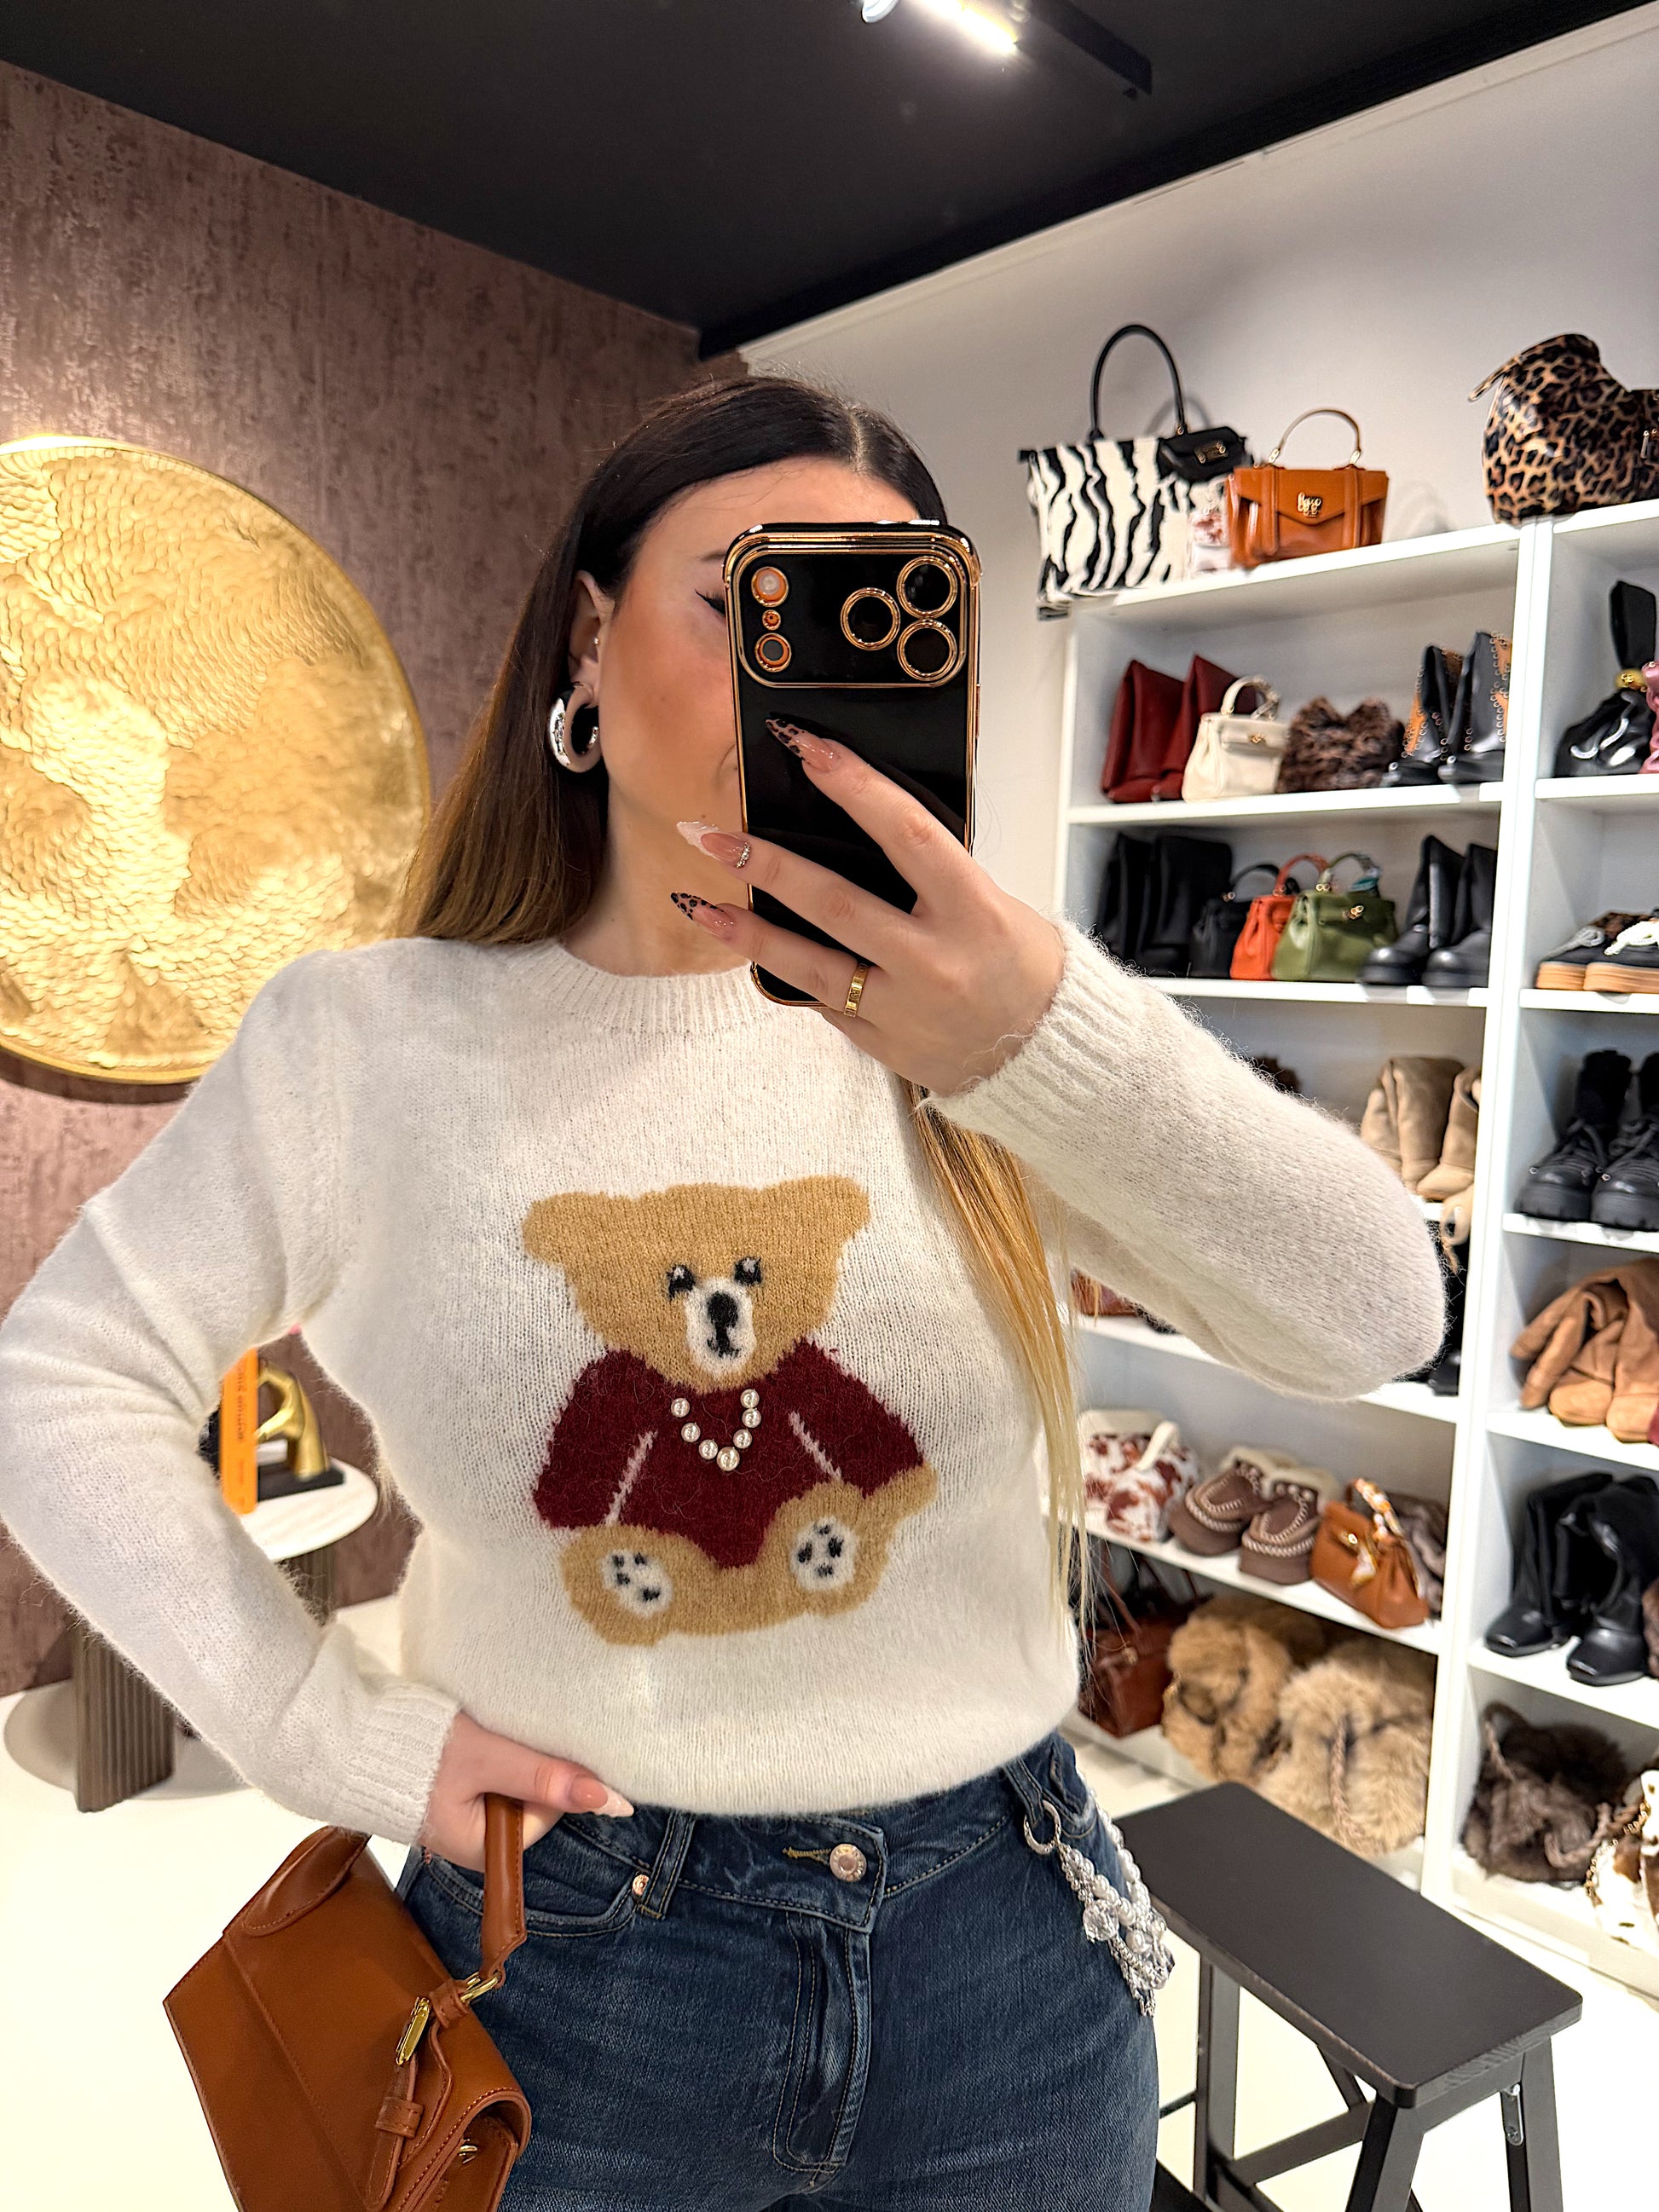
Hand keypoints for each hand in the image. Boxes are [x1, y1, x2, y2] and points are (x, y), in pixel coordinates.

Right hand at [417, 1709, 633, 1870]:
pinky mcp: (442, 1792)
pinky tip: (471, 1733)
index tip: (529, 1743)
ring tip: (485, 1731)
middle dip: (524, 1764)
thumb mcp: (488, 1760)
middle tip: (504, 1733)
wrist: (347, 1733)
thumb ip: (546, 1777)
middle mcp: (469, 1841)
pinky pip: (483, 1776)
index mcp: (481, 1849)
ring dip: (505, 1755)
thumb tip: (614, 1803)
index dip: (546, 1775)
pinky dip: (486, 1753)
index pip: (545, 1812)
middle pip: (527, 1799)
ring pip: (506, 1784)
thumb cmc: (418, 1751)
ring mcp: (454, 1816)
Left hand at [672, 720, 1065, 1096]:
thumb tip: (863, 830)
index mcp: (974, 911)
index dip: (854, 787)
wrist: (1046, 1055)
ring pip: (810, 965)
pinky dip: (786, 972)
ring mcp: (903, 1008)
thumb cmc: (1024, 969)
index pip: (907, 834)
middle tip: (710, 834)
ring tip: (696, 902)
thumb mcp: (996, 905)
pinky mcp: (882, 1043)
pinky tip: (747, 947)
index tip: (805, 748)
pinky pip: (823, 1002)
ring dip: (746, 933)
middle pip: (836, 903)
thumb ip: (932, 877)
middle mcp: (935, 961)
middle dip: (766, 865)